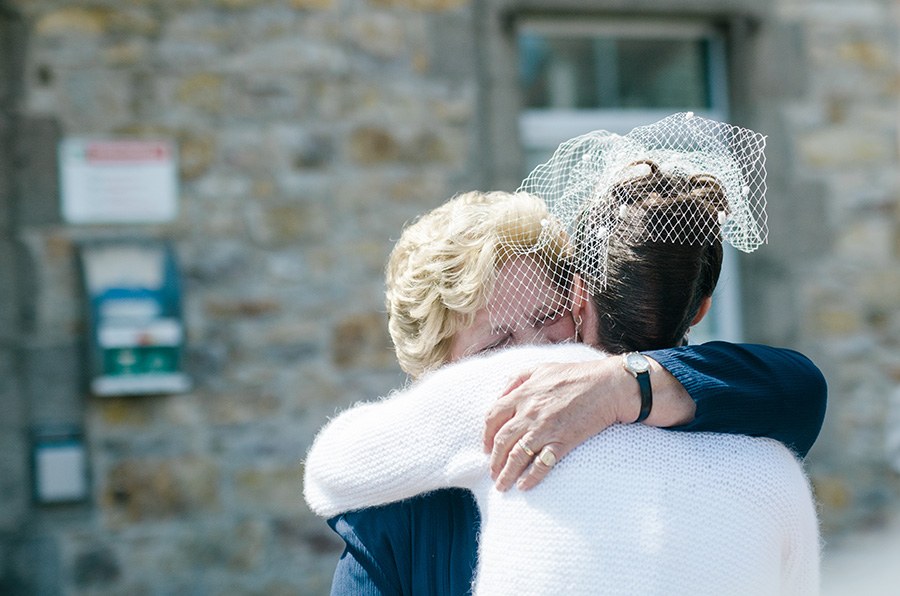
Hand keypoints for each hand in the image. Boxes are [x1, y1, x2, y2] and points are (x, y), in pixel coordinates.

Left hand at [482, 359, 626, 491]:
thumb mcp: (541, 368)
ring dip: (506, 473)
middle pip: (502, 441)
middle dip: (494, 460)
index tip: (486, 447)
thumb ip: (516, 379)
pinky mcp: (562, 441)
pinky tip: (523, 486)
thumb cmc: (575, 374)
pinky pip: (541, 463)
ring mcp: (545, 428)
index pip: (493, 417)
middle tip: (492, 472)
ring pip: (517, 455)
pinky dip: (530, 477)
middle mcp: (529, 413)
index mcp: (522, 394)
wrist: (607, 385)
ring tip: (501, 486)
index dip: (486, 434)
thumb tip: (499, 396)